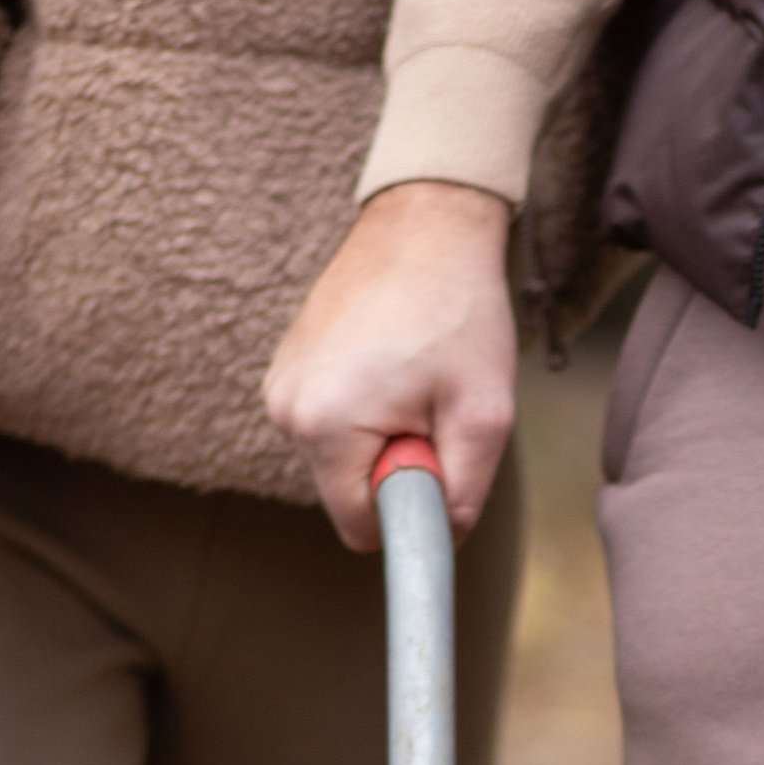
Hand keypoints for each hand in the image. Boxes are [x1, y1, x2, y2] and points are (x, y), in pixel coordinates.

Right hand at [264, 180, 515, 552]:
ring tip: (414, 379)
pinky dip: (368, 412)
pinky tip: (393, 364)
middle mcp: (285, 409)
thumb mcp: (484, 414)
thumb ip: (464, 491)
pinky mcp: (286, 369)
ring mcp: (279, 386)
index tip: (442, 463)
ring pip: (342, 460)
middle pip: (349, 494)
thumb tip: (443, 538)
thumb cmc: (459, 312)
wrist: (424, 225)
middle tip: (433, 408)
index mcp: (325, 425)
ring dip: (385, 439)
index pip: (361, 529)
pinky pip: (332, 425)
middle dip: (398, 468)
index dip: (411, 511)